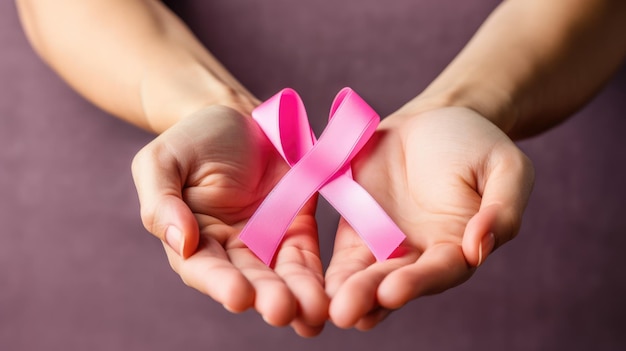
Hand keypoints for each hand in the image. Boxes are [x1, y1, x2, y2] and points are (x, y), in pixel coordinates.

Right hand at [131, 106, 328, 336]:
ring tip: (314, 312)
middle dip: (266, 297)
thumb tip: (179, 241)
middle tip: (283, 310)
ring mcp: (265, 242)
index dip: (220, 283)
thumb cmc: (193, 138)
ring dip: (297, 295)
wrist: (237, 116)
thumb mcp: (162, 160)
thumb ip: (161, 201)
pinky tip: (328, 296)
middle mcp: (228, 250)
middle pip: (248, 280)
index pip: (202, 268)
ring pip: (281, 276)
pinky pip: (306, 256)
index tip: (239, 295)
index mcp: (191, 239)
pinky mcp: (296, 228)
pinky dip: (316, 276)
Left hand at [325, 106, 533, 329]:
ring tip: (331, 308)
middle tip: (347, 312)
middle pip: (398, 281)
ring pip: (368, 275)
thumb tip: (479, 249)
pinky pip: (346, 255)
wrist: (436, 119)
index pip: (440, 271)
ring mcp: (388, 245)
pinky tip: (318, 288)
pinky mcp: (360, 229)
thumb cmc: (477, 144)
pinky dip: (334, 273)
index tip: (394, 291)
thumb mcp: (506, 167)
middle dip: (372, 296)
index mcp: (460, 246)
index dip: (418, 282)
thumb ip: (503, 208)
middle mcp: (422, 255)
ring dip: (349, 292)